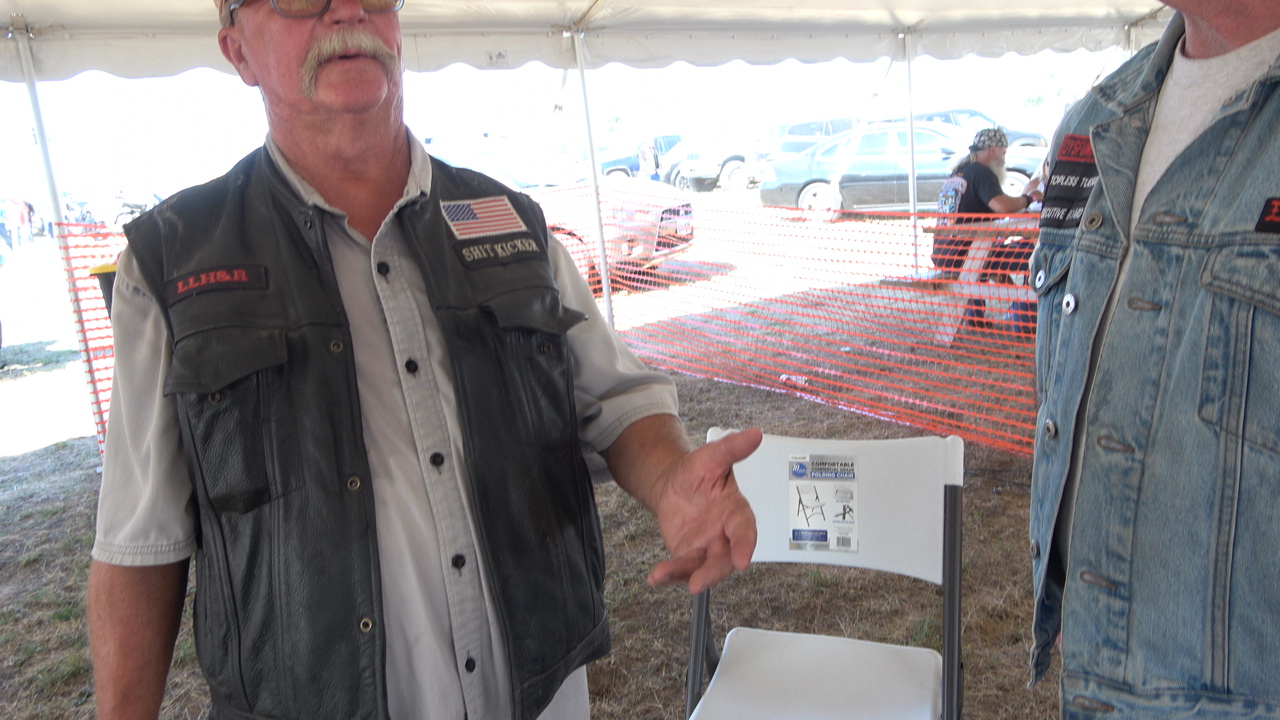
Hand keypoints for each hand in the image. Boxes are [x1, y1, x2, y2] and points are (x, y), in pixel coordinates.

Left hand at [645, 428, 762, 592]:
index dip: (745, 546)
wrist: (673, 483)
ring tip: (663, 575)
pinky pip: (682, 568)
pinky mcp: (688, 554)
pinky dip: (669, 575)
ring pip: (703, 568)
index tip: (743, 560)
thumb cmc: (698, 472)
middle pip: (725, 559)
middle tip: (699, 582)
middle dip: (714, 572)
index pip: (744, 531)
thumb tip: (755, 434)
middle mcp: (724, 534)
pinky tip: (655, 577)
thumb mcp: (712, 456)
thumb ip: (732, 448)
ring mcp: (706, 547)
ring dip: (688, 576)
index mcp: (735, 511)